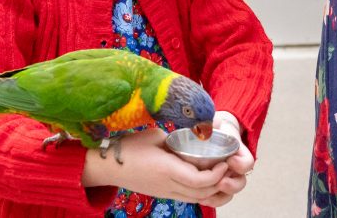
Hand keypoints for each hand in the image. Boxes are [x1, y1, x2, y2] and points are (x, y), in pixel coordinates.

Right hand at [81, 127, 228, 203]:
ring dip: (214, 190)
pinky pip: (188, 198)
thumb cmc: (129, 147)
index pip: (199, 180)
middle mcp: (168, 186)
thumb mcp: (156, 136)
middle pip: (202, 193)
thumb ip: (178, 139)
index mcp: (167, 170)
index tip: (225, 160)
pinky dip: (203, 193)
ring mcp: (166, 192)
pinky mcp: (163, 194)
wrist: (106, 166)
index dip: (217, 174)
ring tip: (224, 174)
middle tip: (230, 166)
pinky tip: (211, 181)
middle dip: (221, 183)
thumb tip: (197, 137)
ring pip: (196, 199)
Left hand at [196, 112, 254, 208]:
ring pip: (230, 194)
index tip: (230, 159)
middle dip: (232, 185)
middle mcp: (235, 169)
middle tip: (221, 182)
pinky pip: (217, 198)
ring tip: (207, 195)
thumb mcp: (214, 122)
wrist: (208, 134)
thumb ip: (213, 122)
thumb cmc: (213, 129)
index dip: (241, 164)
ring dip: (220, 196)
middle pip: (241, 182)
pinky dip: (211, 200)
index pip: (247, 163)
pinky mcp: (214, 185)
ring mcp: (226, 178)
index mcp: (239, 154)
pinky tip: (201, 198)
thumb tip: (210, 123)